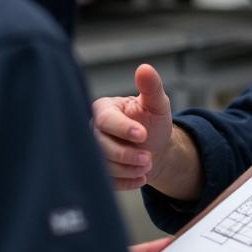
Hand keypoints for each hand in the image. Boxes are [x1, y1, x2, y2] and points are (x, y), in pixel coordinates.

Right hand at [92, 64, 172, 190]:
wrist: (156, 147)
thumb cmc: (153, 121)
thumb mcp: (157, 103)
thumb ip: (151, 87)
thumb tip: (145, 68)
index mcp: (104, 109)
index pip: (106, 120)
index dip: (123, 128)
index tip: (142, 134)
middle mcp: (93, 130)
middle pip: (100, 145)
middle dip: (126, 154)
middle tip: (148, 158)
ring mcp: (94, 151)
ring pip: (103, 165)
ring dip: (128, 169)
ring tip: (148, 165)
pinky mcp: (99, 171)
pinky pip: (107, 182)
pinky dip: (126, 182)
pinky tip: (141, 178)